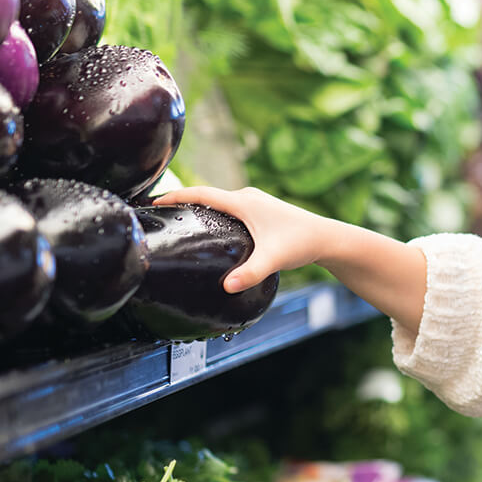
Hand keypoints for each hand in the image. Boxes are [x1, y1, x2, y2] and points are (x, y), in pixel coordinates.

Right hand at [152, 186, 336, 292]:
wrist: (327, 238)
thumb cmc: (301, 243)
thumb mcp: (273, 259)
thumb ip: (250, 273)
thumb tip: (227, 287)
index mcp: (244, 202)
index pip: (202, 193)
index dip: (176, 195)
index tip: (154, 201)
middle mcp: (248, 197)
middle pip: (207, 195)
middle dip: (182, 201)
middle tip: (158, 213)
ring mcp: (255, 203)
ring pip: (219, 201)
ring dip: (199, 206)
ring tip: (177, 219)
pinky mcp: (261, 211)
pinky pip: (230, 208)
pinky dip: (214, 213)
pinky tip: (209, 228)